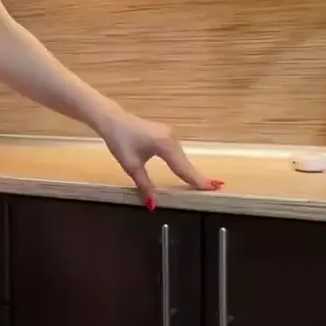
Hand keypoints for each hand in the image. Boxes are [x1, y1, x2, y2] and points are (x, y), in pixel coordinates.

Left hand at [97, 112, 222, 208]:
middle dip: (196, 177)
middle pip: (185, 163)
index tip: (212, 189)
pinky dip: (182, 163)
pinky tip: (185, 172)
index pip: (183, 168)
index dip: (196, 180)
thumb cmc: (120, 141)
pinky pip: (177, 152)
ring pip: (181, 157)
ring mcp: (169, 135)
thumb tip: (153, 205)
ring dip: (189, 171)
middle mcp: (171, 139)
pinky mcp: (166, 135)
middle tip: (212, 190)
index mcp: (165, 146)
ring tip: (201, 185)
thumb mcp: (131, 166)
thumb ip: (144, 185)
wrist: (113, 120)